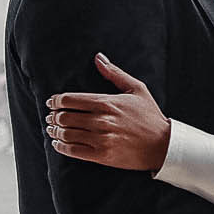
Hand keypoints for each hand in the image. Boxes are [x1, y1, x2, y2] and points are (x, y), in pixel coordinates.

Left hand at [45, 54, 171, 170]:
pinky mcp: (102, 155)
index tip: (52, 102)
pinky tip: (58, 144)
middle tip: (50, 117)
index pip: (70, 100)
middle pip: (65, 117)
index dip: (56, 100)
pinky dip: (61, 147)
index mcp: (108, 102)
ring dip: (55, 131)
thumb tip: (98, 57)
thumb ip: (114, 73)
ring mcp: (101, 139)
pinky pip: (74, 151)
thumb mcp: (137, 89)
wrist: (163, 145)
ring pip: (67, 134)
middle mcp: (102, 120)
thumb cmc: (150, 116)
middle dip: (53, 116)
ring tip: (52, 130)